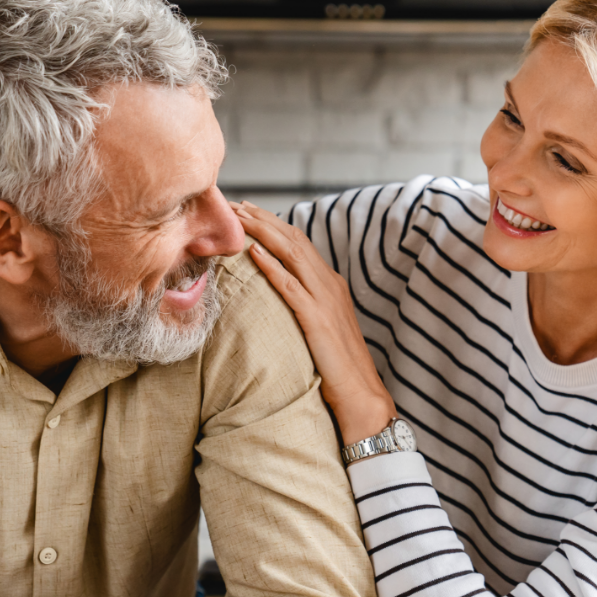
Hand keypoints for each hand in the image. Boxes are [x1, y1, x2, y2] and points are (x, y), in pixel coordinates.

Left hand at [232, 201, 394, 443]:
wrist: (360, 393)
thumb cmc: (338, 365)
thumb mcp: (322, 326)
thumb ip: (305, 304)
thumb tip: (278, 295)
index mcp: (331, 283)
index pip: (299, 243)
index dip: (273, 224)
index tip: (247, 212)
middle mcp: (329, 284)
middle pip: (293, 239)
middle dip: (263, 218)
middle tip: (235, 204)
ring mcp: (325, 300)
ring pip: (292, 253)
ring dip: (264, 232)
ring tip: (240, 218)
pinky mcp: (317, 319)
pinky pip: (290, 286)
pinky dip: (272, 266)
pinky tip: (253, 253)